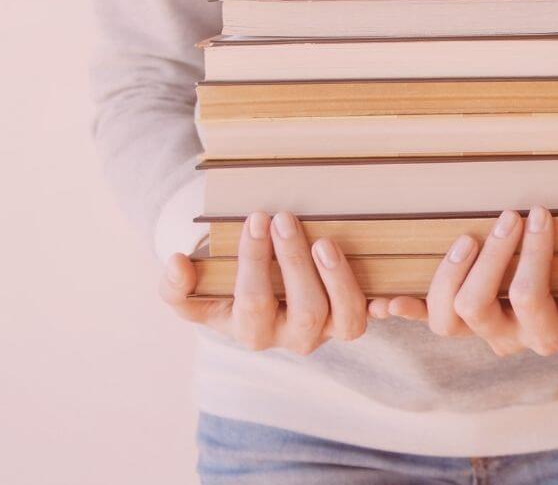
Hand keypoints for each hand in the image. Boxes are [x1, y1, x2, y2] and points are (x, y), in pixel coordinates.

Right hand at [159, 211, 368, 354]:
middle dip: (294, 262)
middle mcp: (293, 338)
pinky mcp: (352, 317)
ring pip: (344, 319)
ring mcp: (328, 330)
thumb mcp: (191, 294)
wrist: (254, 301)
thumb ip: (176, 286)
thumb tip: (176, 263)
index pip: (254, 301)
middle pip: (305, 310)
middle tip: (284, 218)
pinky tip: (381, 284)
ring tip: (324, 241)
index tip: (255, 219)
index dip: (254, 261)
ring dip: (338, 279)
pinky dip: (381, 304)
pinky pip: (370, 317)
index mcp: (252, 332)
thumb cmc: (222, 292)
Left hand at [370, 207, 557, 355]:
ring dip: (449, 273)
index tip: (540, 213)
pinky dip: (404, 311)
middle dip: (489, 258)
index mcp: (550, 334)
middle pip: (477, 308)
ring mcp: (483, 328)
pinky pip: (428, 317)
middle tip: (508, 216)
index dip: (530, 256)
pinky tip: (384, 300)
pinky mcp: (465, 315)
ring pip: (446, 318)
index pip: (530, 297)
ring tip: (469, 236)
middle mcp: (510, 338)